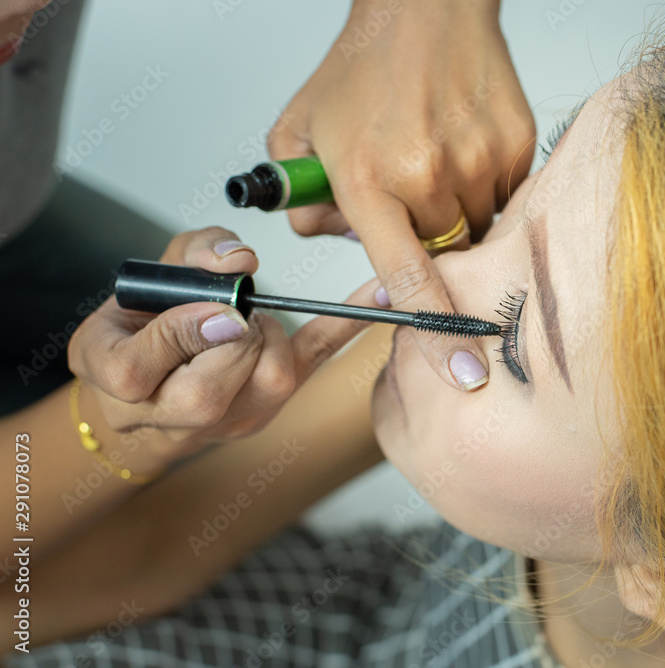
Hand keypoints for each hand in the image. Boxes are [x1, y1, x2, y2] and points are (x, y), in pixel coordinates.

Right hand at [66, 227, 375, 468]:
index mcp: (123, 382)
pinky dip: (346, 324)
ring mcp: (232, 417)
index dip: (179, 332)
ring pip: (269, 380)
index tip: (206, 307)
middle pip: (209, 389)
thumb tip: (240, 260)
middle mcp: (176, 414)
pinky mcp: (274, 402)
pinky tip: (376, 293)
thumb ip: (187, 257)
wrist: (154, 393)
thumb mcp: (143, 280)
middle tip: (233, 312)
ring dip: (269, 335)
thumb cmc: (143, 326)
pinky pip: (315, 358)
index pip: (140, 369)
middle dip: (231, 336)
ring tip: (248, 319)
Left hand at [268, 0, 534, 389]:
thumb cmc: (362, 68)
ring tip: (431, 154)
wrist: (425, 9)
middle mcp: (428, 174)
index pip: (404, 276)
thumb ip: (298, 199)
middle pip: (439, 254)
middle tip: (405, 188)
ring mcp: (479, 159)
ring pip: (474, 227)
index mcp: (367, 178)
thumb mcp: (298, 132)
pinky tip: (459, 144)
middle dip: (422, 238)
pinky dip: (481, 185)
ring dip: (453, 211)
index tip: (460, 369)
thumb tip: (327, 239)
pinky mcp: (516, 146)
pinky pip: (503, 198)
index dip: (432, 331)